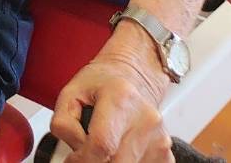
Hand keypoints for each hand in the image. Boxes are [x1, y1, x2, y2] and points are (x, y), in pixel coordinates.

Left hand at [51, 46, 171, 162]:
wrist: (135, 76)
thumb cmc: (103, 82)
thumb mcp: (70, 92)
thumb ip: (64, 123)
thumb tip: (75, 151)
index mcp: (120, 98)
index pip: (102, 143)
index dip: (82, 158)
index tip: (73, 158)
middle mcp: (145, 118)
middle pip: (116, 161)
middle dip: (95, 161)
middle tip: (85, 152)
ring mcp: (159, 137)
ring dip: (110, 162)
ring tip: (104, 145)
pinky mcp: (166, 152)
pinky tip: (119, 148)